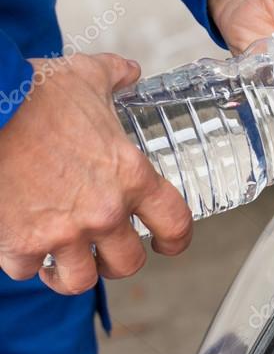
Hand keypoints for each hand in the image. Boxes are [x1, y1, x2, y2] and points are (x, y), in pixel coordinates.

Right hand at [0, 55, 192, 293]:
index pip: (175, 224)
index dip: (176, 240)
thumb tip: (129, 72)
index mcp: (131, 176)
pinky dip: (24, 261)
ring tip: (62, 260)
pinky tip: (21, 244)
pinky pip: (26, 269)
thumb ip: (115, 76)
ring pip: (80, 280)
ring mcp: (61, 232)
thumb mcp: (87, 75)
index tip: (166, 245)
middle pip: (128, 264)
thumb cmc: (33, 92)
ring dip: (72, 271)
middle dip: (117, 260)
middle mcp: (104, 212)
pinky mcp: (18, 243)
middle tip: (105, 250)